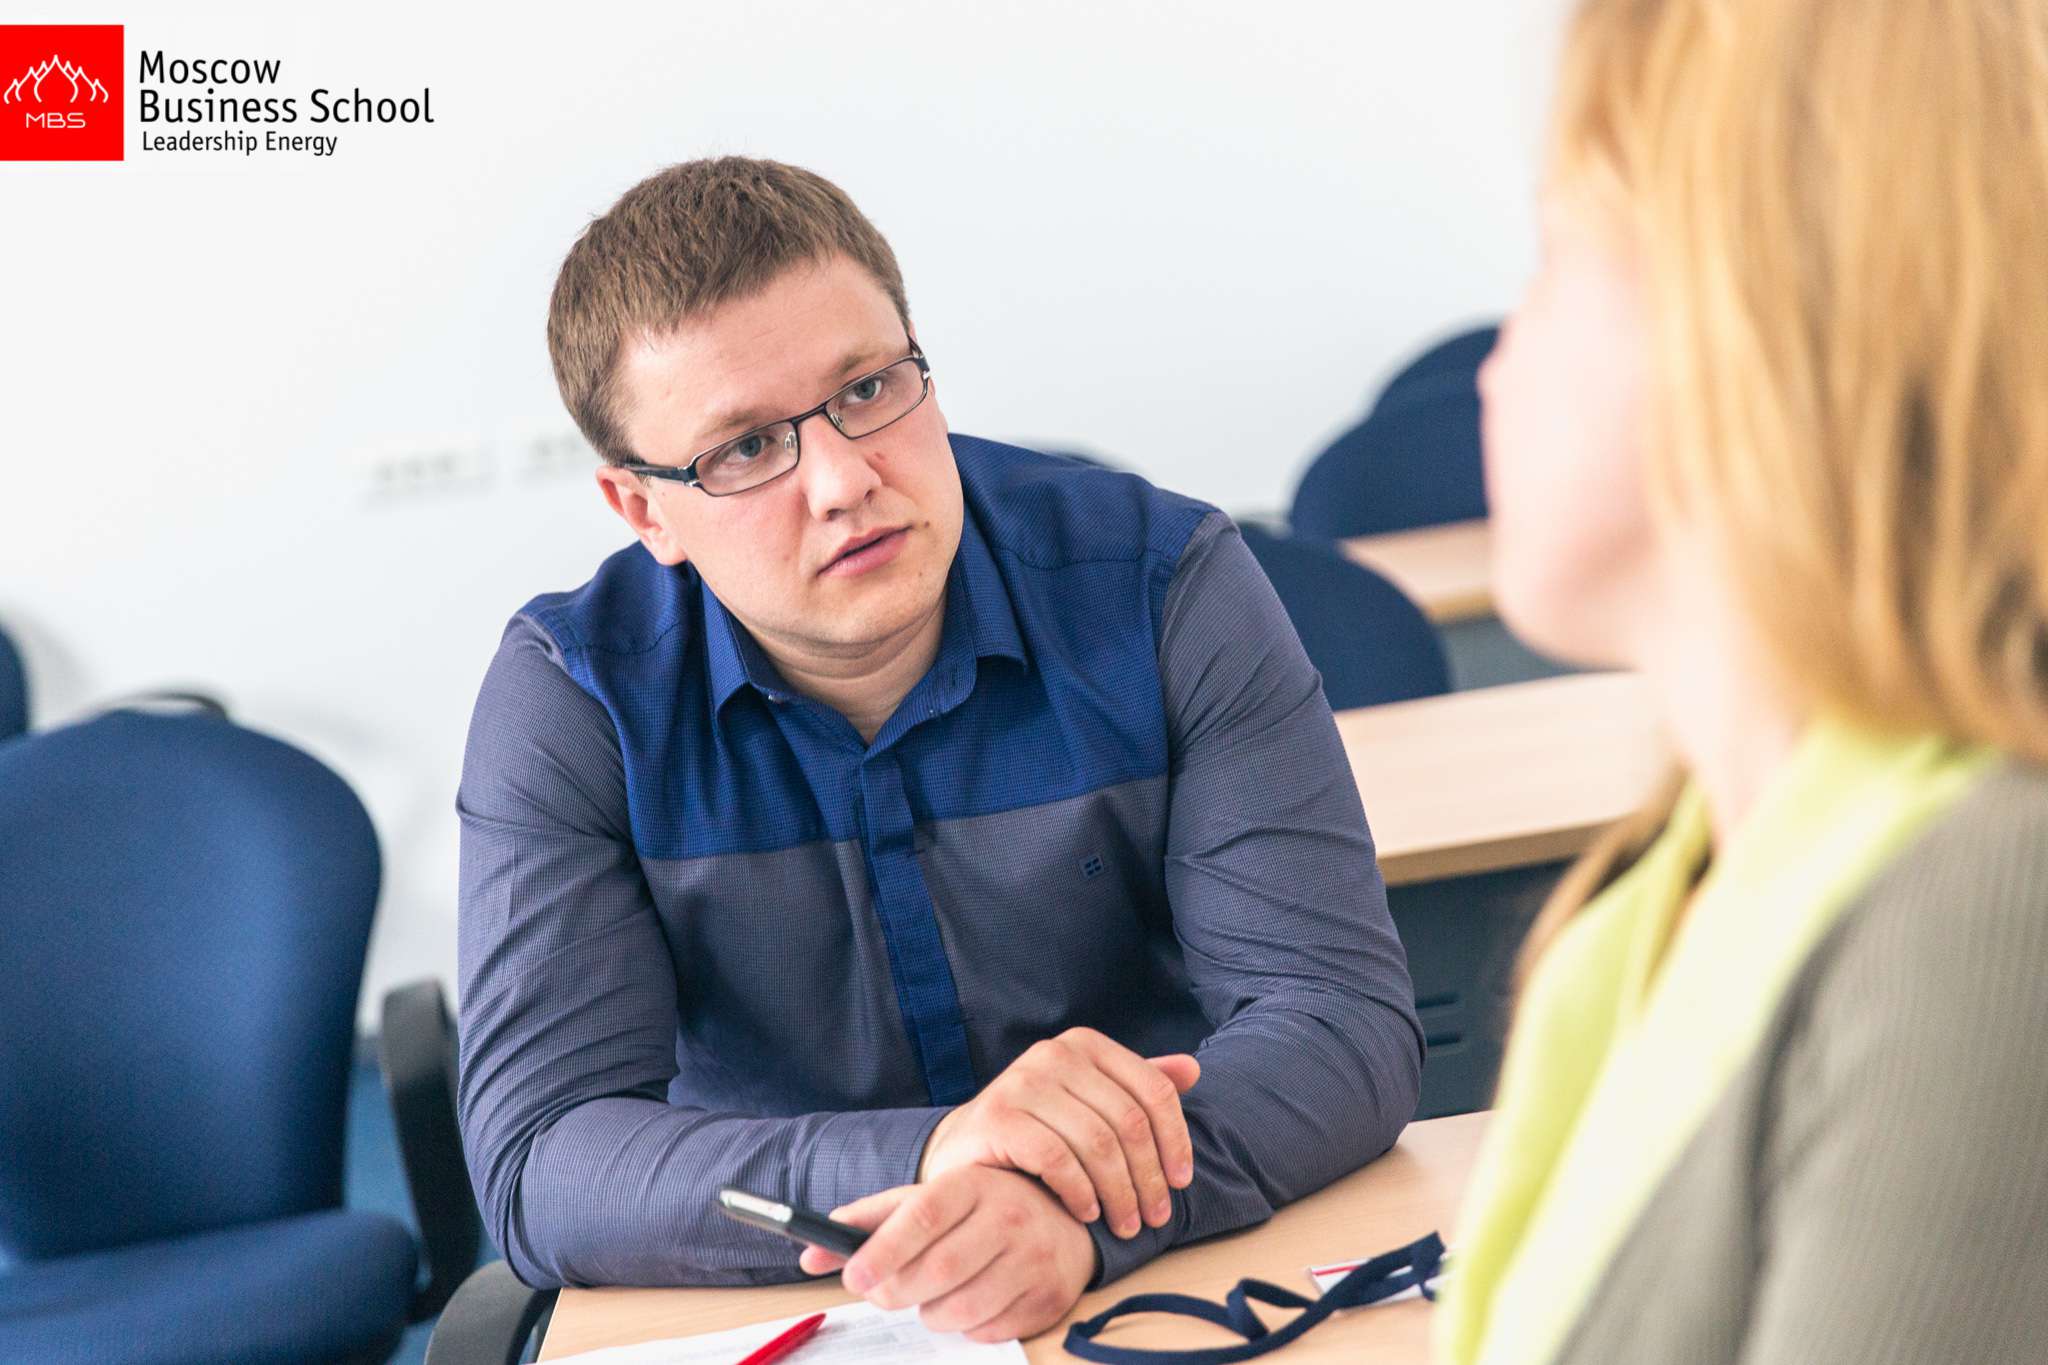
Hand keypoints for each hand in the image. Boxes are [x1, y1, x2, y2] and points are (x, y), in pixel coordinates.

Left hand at [798, 1166, 1095, 1342]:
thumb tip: (809, 1256)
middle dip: (898, 1291)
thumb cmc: (978, 1208)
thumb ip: (866, 1224)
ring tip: (931, 1294)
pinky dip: (966, 1327)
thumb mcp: (924, 1200)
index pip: (922, 1217)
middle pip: (938, 1272)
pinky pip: (988, 1331)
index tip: (853, 1277)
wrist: (1062, 1216)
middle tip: (882, 1292)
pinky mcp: (1049, 1297)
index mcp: (971, 1185)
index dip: (884, 1251)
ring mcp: (1033, 1258)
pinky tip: (970, 1299)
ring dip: (930, 1313)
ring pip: (960, 1310)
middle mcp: (1008, 1217)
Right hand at [919, 1027, 1199, 1238]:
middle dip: (1148, 1178)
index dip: (1176, 1140)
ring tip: (1126, 1225)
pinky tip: (1088, 1214)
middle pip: (1128, 1122)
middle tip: (1154, 1218)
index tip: (1180, 1183)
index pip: (1153, 1090)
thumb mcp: (1090, 1102)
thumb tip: (1192, 1070)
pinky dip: (1080, 1192)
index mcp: (1085, 1045)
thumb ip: (1136, 1085)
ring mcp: (1022, 1082)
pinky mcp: (997, 1117)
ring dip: (1120, 1194)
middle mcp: (1054, 1054)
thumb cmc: (1039, 1129)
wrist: (964, 1150)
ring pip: (1098, 1143)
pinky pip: (1057, 1159)